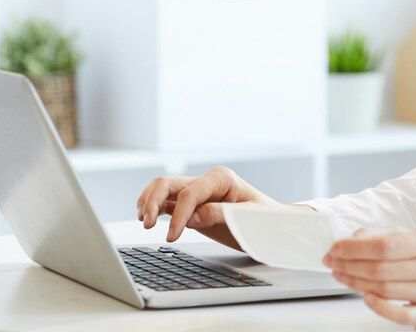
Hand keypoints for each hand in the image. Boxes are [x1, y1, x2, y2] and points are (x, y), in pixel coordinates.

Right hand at [135, 165, 281, 248]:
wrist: (271, 224)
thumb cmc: (264, 219)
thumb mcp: (249, 217)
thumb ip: (221, 214)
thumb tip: (192, 218)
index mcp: (221, 178)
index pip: (190, 193)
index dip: (179, 215)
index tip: (172, 236)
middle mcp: (206, 181)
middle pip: (168, 183)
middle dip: (153, 201)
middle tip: (147, 224)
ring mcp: (196, 191)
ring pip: (162, 189)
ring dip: (149, 202)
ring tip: (143, 221)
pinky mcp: (191, 205)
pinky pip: (166, 202)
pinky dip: (153, 208)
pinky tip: (146, 219)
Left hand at [323, 226, 415, 326]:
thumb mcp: (409, 235)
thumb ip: (379, 234)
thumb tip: (349, 241)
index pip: (385, 245)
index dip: (354, 249)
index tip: (335, 249)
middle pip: (382, 269)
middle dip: (350, 266)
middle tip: (333, 264)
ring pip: (387, 291)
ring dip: (357, 284)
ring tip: (342, 276)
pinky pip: (402, 316)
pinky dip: (379, 308)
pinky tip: (365, 296)